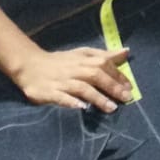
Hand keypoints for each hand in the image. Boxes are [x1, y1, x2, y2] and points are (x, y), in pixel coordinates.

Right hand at [11, 46, 134, 111]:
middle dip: (112, 86)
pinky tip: (82, 108)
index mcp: (82, 59)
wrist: (29, 65)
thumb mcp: (82, 55)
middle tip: (126, 98)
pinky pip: (61, 97)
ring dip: (97, 97)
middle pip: (95, 75)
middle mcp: (73, 69)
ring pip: (81, 87)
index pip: (103, 64)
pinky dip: (71, 102)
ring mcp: (61, 81)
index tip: (130, 87)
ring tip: (111, 108)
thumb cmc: (60, 62)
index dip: (117, 75)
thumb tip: (126, 52)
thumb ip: (104, 55)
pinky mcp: (49, 92)